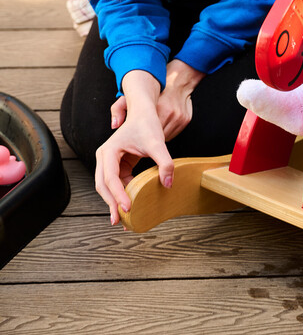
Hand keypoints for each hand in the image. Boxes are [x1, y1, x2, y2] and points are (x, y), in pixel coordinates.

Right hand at [95, 71, 173, 224]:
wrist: (144, 112)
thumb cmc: (147, 124)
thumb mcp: (158, 143)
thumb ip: (165, 162)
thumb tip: (168, 184)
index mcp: (109, 151)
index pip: (111, 178)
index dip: (118, 194)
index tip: (128, 207)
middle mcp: (105, 157)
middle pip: (103, 185)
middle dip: (111, 204)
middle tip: (120, 222)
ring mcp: (109, 162)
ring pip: (107, 187)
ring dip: (114, 202)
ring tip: (124, 220)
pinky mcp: (117, 165)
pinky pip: (117, 183)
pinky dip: (122, 195)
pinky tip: (130, 206)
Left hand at [110, 60, 205, 140]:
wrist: (178, 79)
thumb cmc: (154, 88)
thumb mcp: (132, 95)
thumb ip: (119, 108)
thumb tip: (114, 125)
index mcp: (156, 107)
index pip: (145, 132)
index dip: (139, 136)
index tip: (134, 135)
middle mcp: (170, 113)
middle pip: (156, 137)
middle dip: (149, 137)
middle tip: (142, 133)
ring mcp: (179, 117)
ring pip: (166, 137)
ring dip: (158, 136)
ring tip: (152, 129)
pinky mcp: (186, 120)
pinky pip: (174, 134)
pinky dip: (167, 132)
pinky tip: (162, 126)